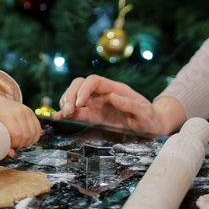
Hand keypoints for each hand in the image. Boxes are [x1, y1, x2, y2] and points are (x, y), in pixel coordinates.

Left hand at [0, 92, 41, 154]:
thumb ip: (2, 142)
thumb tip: (12, 154)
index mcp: (7, 116)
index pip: (17, 135)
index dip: (15, 144)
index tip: (10, 144)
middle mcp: (18, 112)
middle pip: (26, 135)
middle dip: (22, 144)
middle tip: (15, 145)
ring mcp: (26, 110)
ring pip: (33, 132)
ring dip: (28, 141)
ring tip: (21, 142)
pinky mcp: (30, 111)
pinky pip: (37, 127)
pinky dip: (34, 136)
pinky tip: (28, 139)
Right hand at [55, 76, 183, 135]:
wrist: (150, 127)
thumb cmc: (150, 118)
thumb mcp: (145, 112)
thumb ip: (130, 104)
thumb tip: (113, 96)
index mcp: (114, 88)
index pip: (93, 81)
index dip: (84, 89)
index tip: (79, 102)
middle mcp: (103, 94)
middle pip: (80, 85)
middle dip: (70, 94)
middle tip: (67, 110)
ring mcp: (97, 104)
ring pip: (75, 96)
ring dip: (66, 102)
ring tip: (63, 114)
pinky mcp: (94, 116)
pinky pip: (78, 113)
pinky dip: (66, 113)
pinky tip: (57, 117)